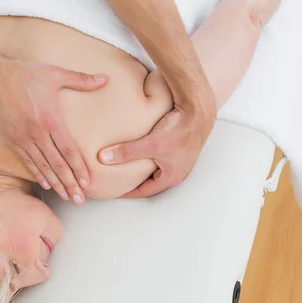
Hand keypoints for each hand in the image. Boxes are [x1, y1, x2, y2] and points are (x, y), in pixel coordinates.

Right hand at [0, 59, 106, 203]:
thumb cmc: (23, 74)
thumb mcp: (54, 74)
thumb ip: (81, 80)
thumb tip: (105, 78)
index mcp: (51, 120)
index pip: (69, 151)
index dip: (79, 168)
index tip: (87, 182)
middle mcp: (38, 134)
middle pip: (58, 164)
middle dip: (70, 184)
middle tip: (80, 200)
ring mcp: (23, 139)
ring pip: (43, 167)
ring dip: (56, 184)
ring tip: (66, 197)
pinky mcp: (12, 140)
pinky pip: (27, 162)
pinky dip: (37, 174)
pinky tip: (45, 184)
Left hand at [98, 100, 215, 197]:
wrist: (198, 110)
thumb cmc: (179, 129)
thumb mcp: (150, 144)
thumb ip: (126, 152)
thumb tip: (103, 158)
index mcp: (171, 177)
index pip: (144, 191)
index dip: (127, 192)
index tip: (114, 190)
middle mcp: (178, 171)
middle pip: (150, 182)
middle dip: (135, 182)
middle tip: (118, 181)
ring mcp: (180, 159)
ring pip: (156, 169)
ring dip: (142, 170)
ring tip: (126, 168)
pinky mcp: (179, 146)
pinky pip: (160, 157)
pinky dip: (148, 158)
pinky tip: (140, 151)